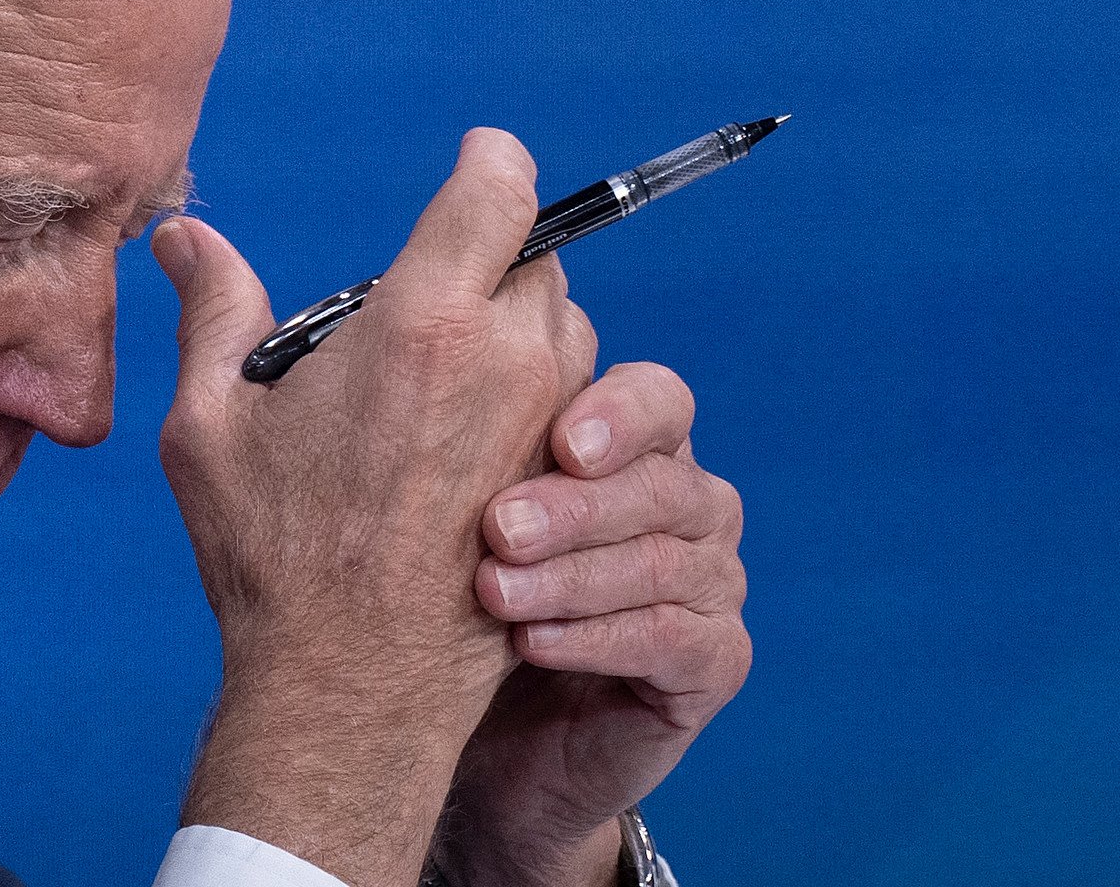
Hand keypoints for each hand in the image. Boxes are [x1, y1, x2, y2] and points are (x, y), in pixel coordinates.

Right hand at [157, 134, 601, 886]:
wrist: (351, 684)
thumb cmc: (275, 559)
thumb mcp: (211, 426)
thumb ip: (214, 309)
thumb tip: (182, 234)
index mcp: (426, 322)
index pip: (500, 185)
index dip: (486, 167)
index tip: (470, 170)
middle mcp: (509, 355)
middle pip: (530, 258)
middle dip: (484, 268)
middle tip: (419, 324)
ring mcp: (553, 417)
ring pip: (559, 328)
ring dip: (514, 337)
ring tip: (437, 399)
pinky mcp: (576, 477)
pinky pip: (576, 400)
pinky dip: (537, 402)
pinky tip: (472, 451)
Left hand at [437, 365, 751, 886]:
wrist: (490, 748)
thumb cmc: (468, 612)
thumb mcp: (462, 522)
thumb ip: (463, 447)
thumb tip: (404, 370)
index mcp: (643, 450)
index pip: (658, 400)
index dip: (618, 413)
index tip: (557, 440)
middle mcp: (692, 506)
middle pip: (663, 481)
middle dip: (577, 505)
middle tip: (498, 528)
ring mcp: (713, 583)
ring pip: (665, 559)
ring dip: (574, 576)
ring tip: (494, 594)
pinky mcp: (715, 661)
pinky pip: (671, 636)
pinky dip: (601, 637)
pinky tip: (534, 643)